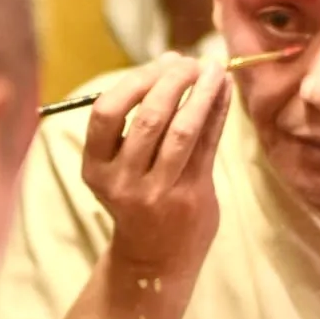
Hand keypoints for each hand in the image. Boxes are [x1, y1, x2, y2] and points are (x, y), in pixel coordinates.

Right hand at [82, 54, 229, 301]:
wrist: (154, 259)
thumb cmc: (137, 199)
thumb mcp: (122, 164)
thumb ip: (140, 113)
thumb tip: (170, 58)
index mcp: (96, 168)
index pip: (107, 112)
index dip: (135, 80)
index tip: (159, 64)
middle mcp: (123, 182)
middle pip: (148, 117)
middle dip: (173, 80)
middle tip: (191, 62)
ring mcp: (158, 192)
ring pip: (182, 130)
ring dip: (201, 92)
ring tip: (212, 69)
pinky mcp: (192, 196)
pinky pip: (208, 145)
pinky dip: (216, 111)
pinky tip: (223, 89)